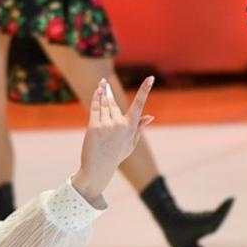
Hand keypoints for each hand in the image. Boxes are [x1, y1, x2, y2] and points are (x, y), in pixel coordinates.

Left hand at [72, 76, 153, 201]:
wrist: (98, 168)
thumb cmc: (116, 156)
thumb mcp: (131, 144)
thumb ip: (140, 128)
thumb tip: (150, 116)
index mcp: (130, 127)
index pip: (139, 105)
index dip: (145, 90)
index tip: (151, 78)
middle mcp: (120, 124)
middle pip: (113, 103)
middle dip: (108, 91)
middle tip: (104, 81)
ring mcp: (107, 125)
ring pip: (104, 104)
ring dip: (101, 92)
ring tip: (100, 84)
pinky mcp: (95, 127)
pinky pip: (95, 108)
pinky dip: (95, 98)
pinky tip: (96, 91)